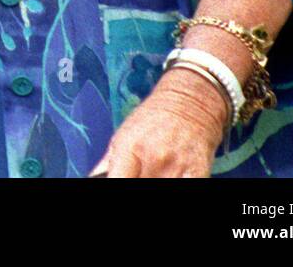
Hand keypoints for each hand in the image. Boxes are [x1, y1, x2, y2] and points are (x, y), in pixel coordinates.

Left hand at [91, 68, 227, 176]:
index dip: (115, 184)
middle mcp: (153, 158)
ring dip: (153, 184)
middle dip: (136, 180)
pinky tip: (170, 176)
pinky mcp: (197, 175)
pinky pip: (183, 188)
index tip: (118, 180)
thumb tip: (96, 177)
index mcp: (129, 146)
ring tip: (152, 173)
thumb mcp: (124, 134)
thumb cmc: (152, 119)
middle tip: (138, 173)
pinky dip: (175, 186)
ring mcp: (176, 168)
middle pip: (139, 186)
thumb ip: (109, 161)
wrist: (189, 104)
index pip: (116, 180)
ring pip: (159, 188)